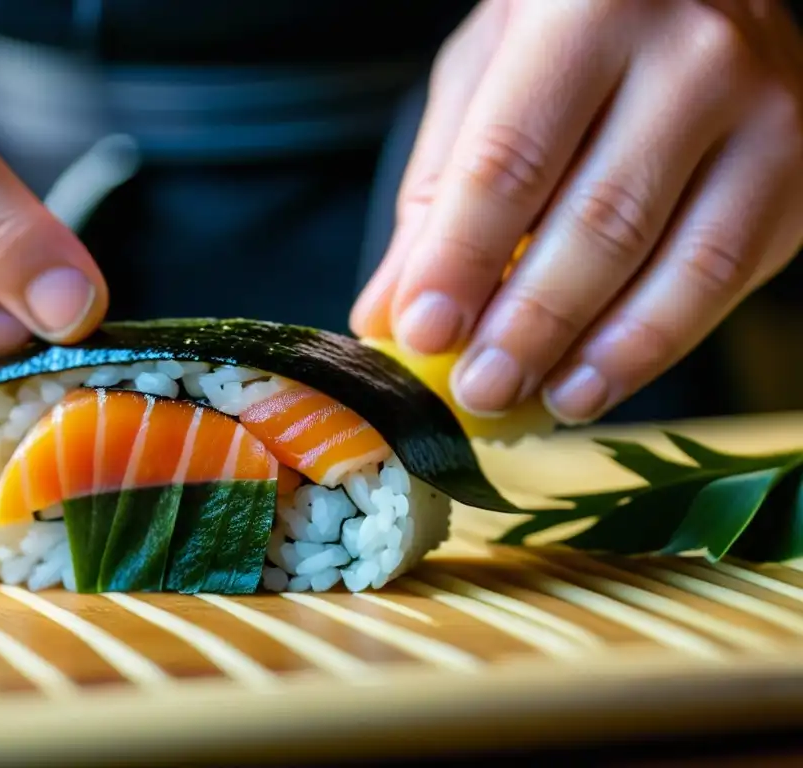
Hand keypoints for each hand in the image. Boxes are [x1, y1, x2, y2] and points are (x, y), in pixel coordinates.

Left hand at [351, 0, 802, 424]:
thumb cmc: (570, 30)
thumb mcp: (485, 76)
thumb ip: (440, 187)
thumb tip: (391, 310)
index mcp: (586, 13)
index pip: (511, 159)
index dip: (462, 258)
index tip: (422, 332)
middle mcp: (690, 55)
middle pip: (599, 221)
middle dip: (527, 324)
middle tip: (475, 388)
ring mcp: (762, 112)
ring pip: (677, 264)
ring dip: (593, 353)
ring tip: (529, 399)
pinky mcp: (797, 173)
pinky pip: (724, 281)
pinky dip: (651, 347)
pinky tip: (592, 382)